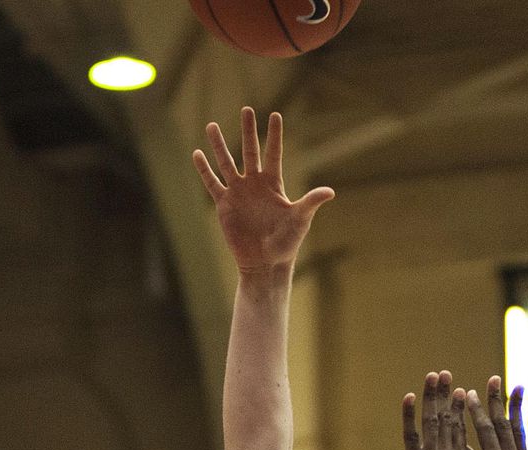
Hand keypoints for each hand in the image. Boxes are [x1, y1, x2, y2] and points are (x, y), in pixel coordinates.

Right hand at [192, 107, 333, 274]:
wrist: (265, 262)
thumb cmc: (287, 243)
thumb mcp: (300, 220)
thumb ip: (311, 202)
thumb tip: (330, 191)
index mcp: (273, 184)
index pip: (273, 153)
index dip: (274, 135)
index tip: (275, 114)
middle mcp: (255, 184)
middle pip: (250, 151)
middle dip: (247, 131)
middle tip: (246, 109)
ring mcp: (238, 193)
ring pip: (227, 163)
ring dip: (219, 145)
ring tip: (211, 125)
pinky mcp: (224, 205)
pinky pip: (212, 183)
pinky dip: (204, 170)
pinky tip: (197, 154)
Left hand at [402, 371, 481, 449]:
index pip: (459, 426)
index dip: (458, 407)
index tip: (460, 390)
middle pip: (446, 416)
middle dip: (444, 393)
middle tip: (444, 374)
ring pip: (431, 420)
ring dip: (430, 396)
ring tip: (432, 376)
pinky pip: (411, 435)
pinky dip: (409, 415)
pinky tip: (409, 397)